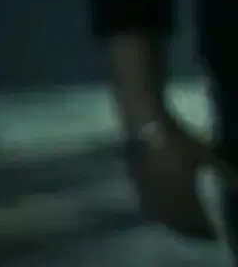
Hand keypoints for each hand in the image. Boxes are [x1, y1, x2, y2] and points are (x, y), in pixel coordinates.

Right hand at [125, 116, 230, 240]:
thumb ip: (225, 173)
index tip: (215, 235)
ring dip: (174, 227)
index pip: (196, 219)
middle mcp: (165, 197)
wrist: (146, 126)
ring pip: (162, 218)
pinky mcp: (137, 185)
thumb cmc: (178, 139)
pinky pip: (148, 208)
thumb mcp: (206, 154)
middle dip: (190, 232)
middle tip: (201, 236)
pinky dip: (158, 217)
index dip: (205, 229)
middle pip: (178, 222)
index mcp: (183, 192)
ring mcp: (148, 192)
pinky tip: (162, 216)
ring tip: (184, 230)